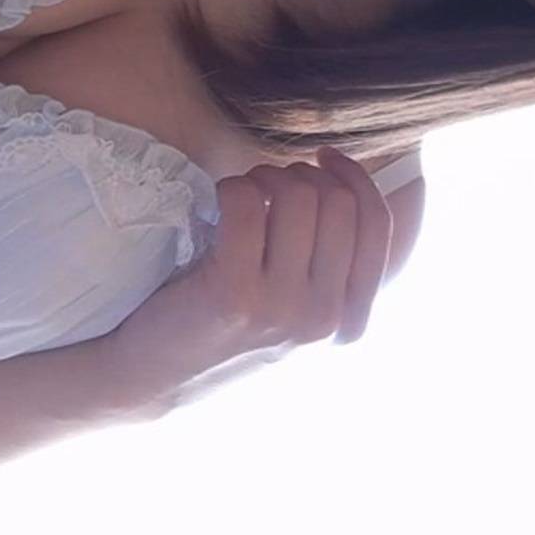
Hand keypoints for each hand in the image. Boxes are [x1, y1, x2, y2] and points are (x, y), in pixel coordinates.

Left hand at [103, 148, 394, 408]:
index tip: (325, 157)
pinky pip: (246, 203)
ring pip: (297, 196)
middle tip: (268, 182)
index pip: (379, 225)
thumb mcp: (296, 313)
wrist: (156, 377)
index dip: (356, 177)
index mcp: (348, 320)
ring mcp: (282, 308)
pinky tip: (218, 201)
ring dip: (265, 176)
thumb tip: (344, 182)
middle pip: (338, 202)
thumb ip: (330, 266)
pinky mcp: (235, 293)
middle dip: (302, 174)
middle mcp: (325, 317)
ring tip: (243, 191)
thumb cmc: (224, 329)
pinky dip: (231, 187)